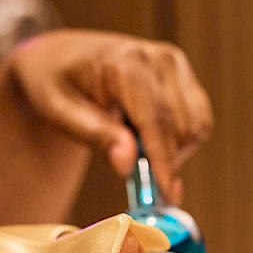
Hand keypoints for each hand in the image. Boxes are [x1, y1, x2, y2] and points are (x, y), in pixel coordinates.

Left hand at [0, 29, 213, 203]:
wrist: (60, 56)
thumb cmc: (54, 82)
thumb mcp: (57, 110)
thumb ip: (94, 134)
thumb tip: (127, 162)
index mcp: (126, 62)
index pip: (155, 119)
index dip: (163, 161)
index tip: (166, 195)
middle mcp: (158, 58)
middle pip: (181, 127)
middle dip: (164, 160)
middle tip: (135, 177)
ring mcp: (175, 64)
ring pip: (196, 126)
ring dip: (174, 151)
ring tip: (136, 149)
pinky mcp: (183, 75)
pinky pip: (199, 120)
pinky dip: (181, 141)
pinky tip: (150, 140)